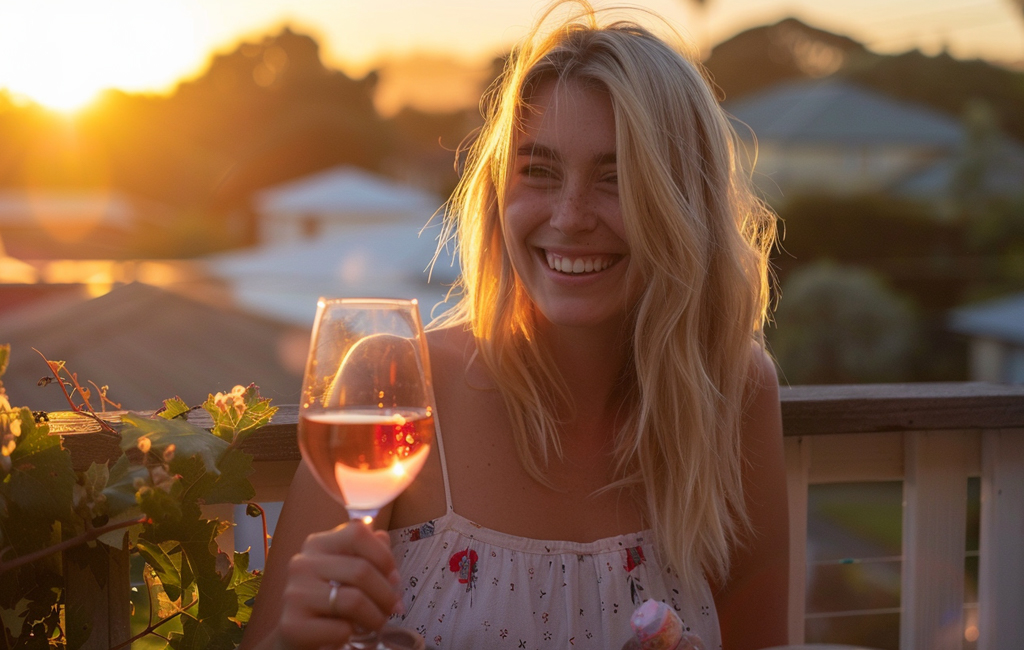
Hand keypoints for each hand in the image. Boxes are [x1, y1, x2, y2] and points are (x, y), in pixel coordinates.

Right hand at [276, 520, 400, 649]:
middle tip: (394, 608)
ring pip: (353, 601)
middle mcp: (301, 564)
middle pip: (361, 570)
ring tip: (379, 622)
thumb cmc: (329, 599)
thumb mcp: (347, 571)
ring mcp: (294, 594)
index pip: (357, 534)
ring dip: (376, 616)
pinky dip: (353, 633)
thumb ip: (366, 552)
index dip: (383, 555)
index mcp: (317, 544)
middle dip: (387, 593)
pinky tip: (350, 633)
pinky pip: (340, 629)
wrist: (297, 634)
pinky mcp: (292, 625)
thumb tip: (383, 537)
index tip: (393, 576)